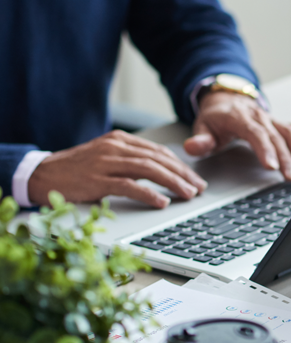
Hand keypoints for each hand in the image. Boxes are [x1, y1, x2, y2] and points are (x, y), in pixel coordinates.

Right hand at [28, 130, 207, 208]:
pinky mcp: (96, 180)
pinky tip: (162, 202)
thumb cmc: (76, 169)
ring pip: (149, 170)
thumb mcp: (106, 157)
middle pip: (158, 159)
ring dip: (173, 183)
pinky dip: (149, 193)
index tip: (195, 178)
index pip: (158, 151)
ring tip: (188, 194)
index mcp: (119, 140)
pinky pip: (129, 186)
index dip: (180, 165)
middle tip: (199, 187)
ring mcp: (105, 163)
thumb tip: (164, 170)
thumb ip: (132, 159)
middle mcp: (115, 147)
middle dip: (183, 174)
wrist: (40, 174)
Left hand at [183, 92, 290, 181]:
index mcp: (241, 117)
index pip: (256, 132)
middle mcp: (261, 117)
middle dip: (286, 158)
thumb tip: (194, 147)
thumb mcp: (202, 127)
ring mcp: (274, 120)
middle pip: (277, 137)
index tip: (272, 166)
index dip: (265, 149)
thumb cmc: (216, 119)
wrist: (226, 100)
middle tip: (290, 178)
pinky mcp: (283, 124)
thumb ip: (200, 139)